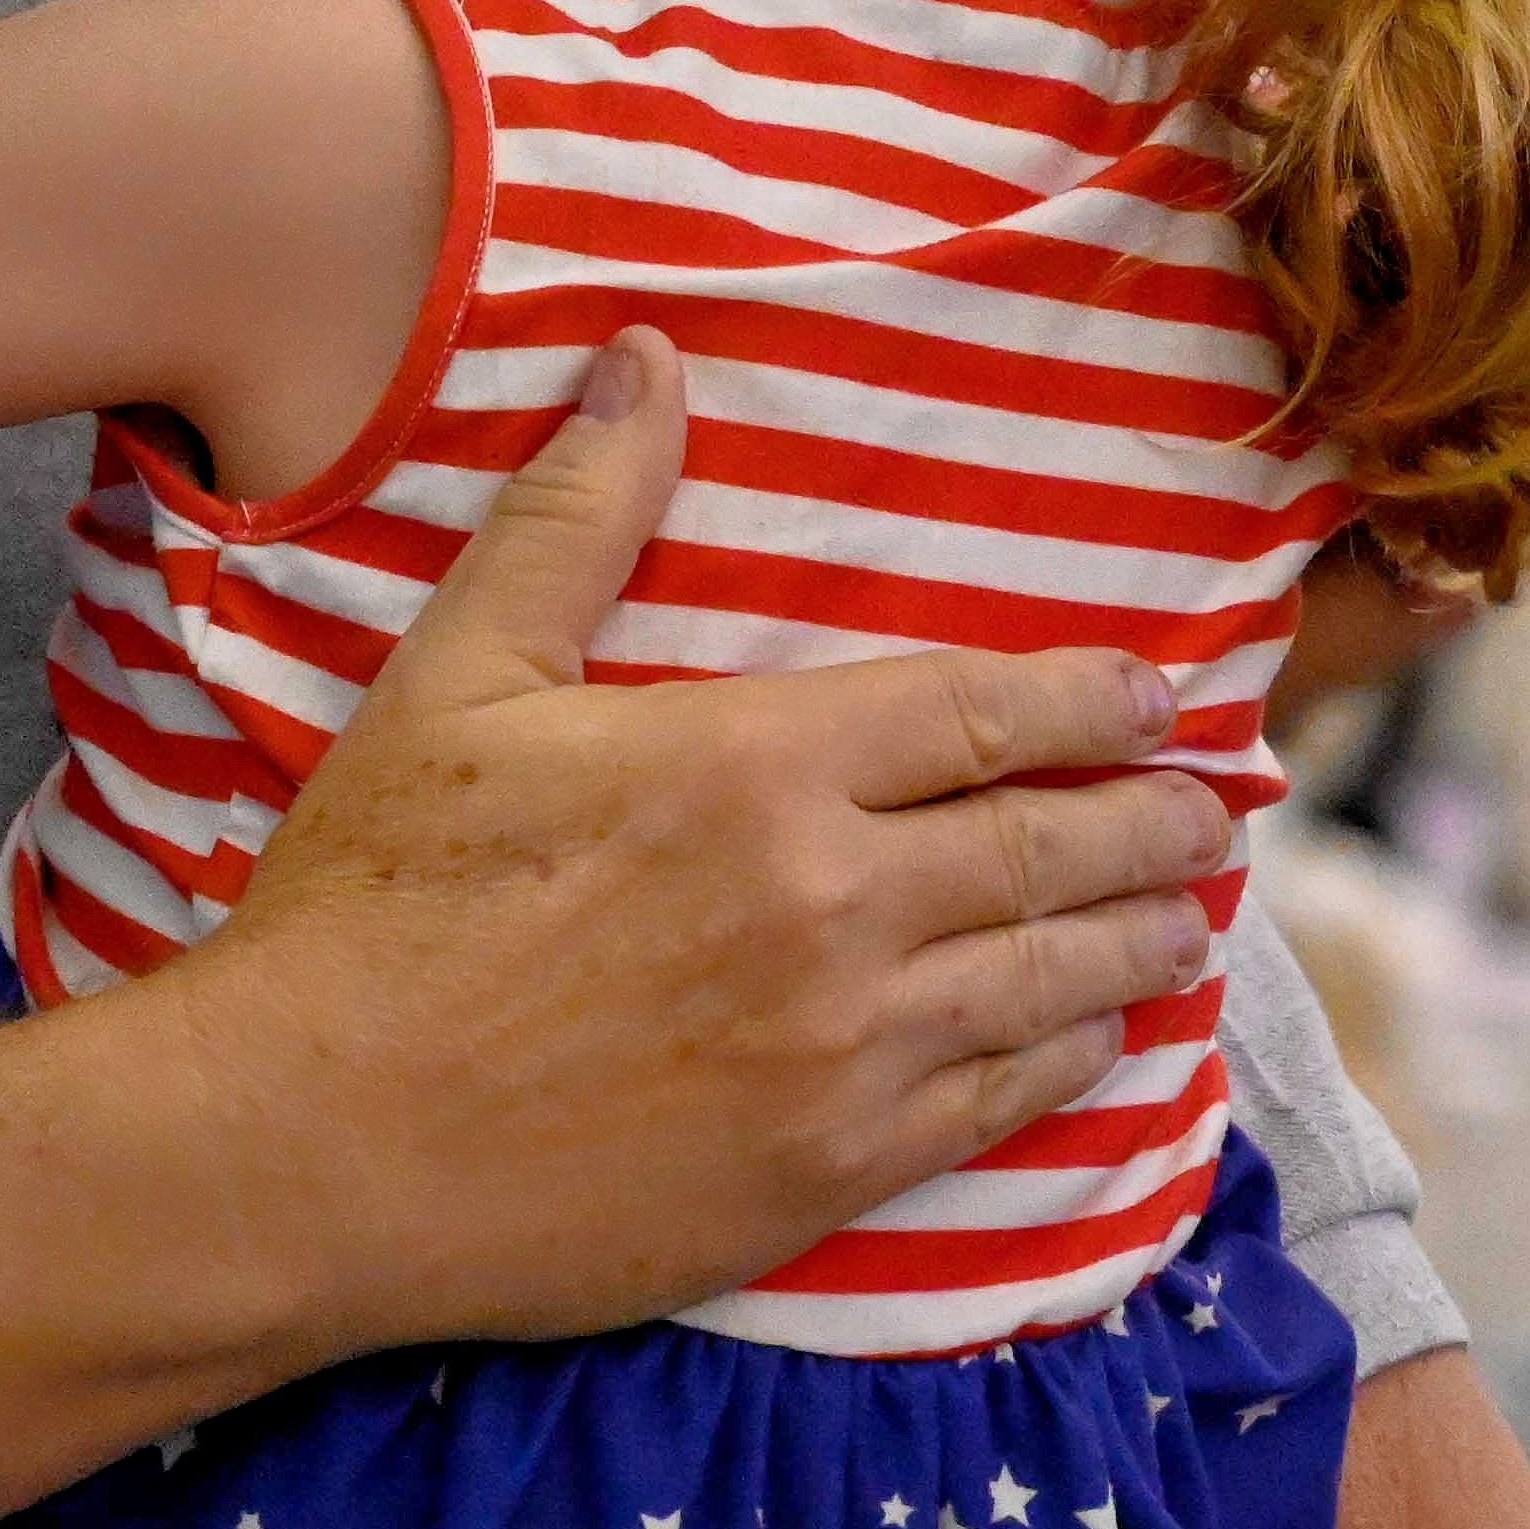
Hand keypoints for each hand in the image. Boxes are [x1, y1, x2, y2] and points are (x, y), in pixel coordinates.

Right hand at [135, 328, 1225, 1356]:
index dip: (1093, 701)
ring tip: (1186, 921)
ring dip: (1137, 939)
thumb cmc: (373, 900)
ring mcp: (846, 1049)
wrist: (316, 1143)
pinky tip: (1096, 1040)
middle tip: (1213, 809)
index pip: (985, 713)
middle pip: (1050, 845)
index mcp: (756, 763)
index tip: (1157, 698)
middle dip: (1153, 821)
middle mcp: (834, 903)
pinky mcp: (829, 1171)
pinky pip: (1000, 1101)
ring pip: (1054, 977)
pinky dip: (1071, 1057)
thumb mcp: (457, 678)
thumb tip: (646, 358)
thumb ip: (574, 517)